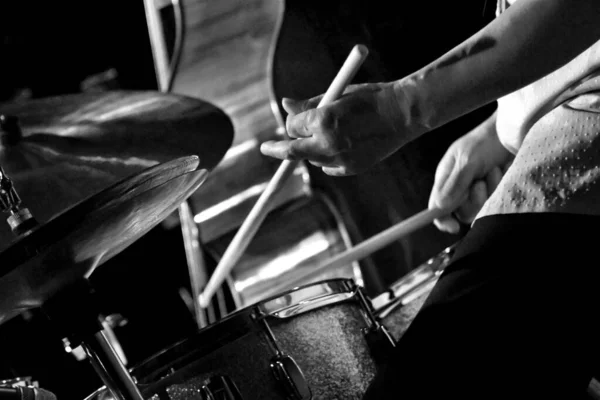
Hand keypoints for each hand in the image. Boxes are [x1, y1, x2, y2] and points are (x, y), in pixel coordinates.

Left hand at [260, 83, 413, 175]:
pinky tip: (338, 146)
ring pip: (312, 159)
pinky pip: (329, 168)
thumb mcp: (338, 94)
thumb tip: (286, 105)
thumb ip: (310, 103)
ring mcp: (340, 158)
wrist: (405, 114)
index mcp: (323, 119)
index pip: (293, 126)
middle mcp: (328, 142)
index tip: (288, 122)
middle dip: (277, 149)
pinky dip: (327, 159)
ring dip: (311, 149)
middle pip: (292, 151)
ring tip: (326, 134)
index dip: (291, 123)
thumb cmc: (372, 98)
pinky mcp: (352, 168)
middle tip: (266, 148)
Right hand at [428, 112, 511, 232]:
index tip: (454, 227)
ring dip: (489, 189)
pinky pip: (495, 199)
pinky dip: (499, 185)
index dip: (442, 219)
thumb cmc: (485, 141)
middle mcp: (459, 186)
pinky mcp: (493, 188)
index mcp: (446, 178)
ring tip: (493, 169)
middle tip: (479, 183)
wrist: (512, 130)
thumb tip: (440, 207)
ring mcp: (477, 187)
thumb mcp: (468, 161)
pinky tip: (501, 168)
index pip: (436, 207)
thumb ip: (455, 184)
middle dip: (473, 200)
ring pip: (480, 207)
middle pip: (460, 211)